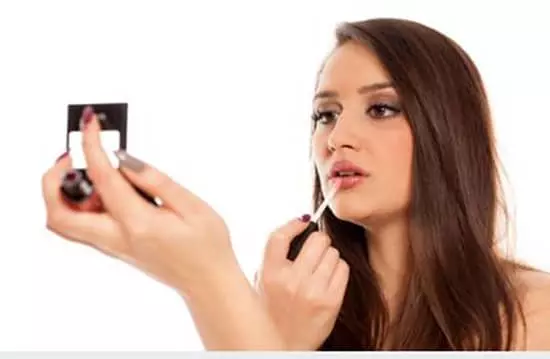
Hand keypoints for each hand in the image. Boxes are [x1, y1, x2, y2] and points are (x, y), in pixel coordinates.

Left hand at [41, 108, 235, 295]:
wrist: (209, 283)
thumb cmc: (208, 247)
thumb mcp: (192, 206)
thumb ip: (156, 180)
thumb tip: (124, 159)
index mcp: (138, 224)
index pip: (102, 177)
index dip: (92, 145)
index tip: (90, 123)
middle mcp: (117, 239)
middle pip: (59, 214)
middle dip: (53, 180)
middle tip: (72, 155)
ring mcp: (113, 247)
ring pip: (65, 224)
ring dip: (63, 193)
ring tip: (90, 169)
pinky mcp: (116, 249)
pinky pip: (82, 227)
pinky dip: (80, 204)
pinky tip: (106, 189)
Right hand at [254, 217, 349, 349]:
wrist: (285, 346)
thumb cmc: (273, 312)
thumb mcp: (262, 282)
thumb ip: (274, 257)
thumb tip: (299, 224)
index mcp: (269, 275)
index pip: (279, 237)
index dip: (293, 224)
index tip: (302, 222)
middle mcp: (291, 282)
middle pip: (316, 240)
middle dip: (318, 241)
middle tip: (316, 249)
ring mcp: (313, 292)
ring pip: (333, 253)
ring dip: (329, 256)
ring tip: (321, 267)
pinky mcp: (331, 302)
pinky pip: (343, 269)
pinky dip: (338, 269)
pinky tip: (329, 278)